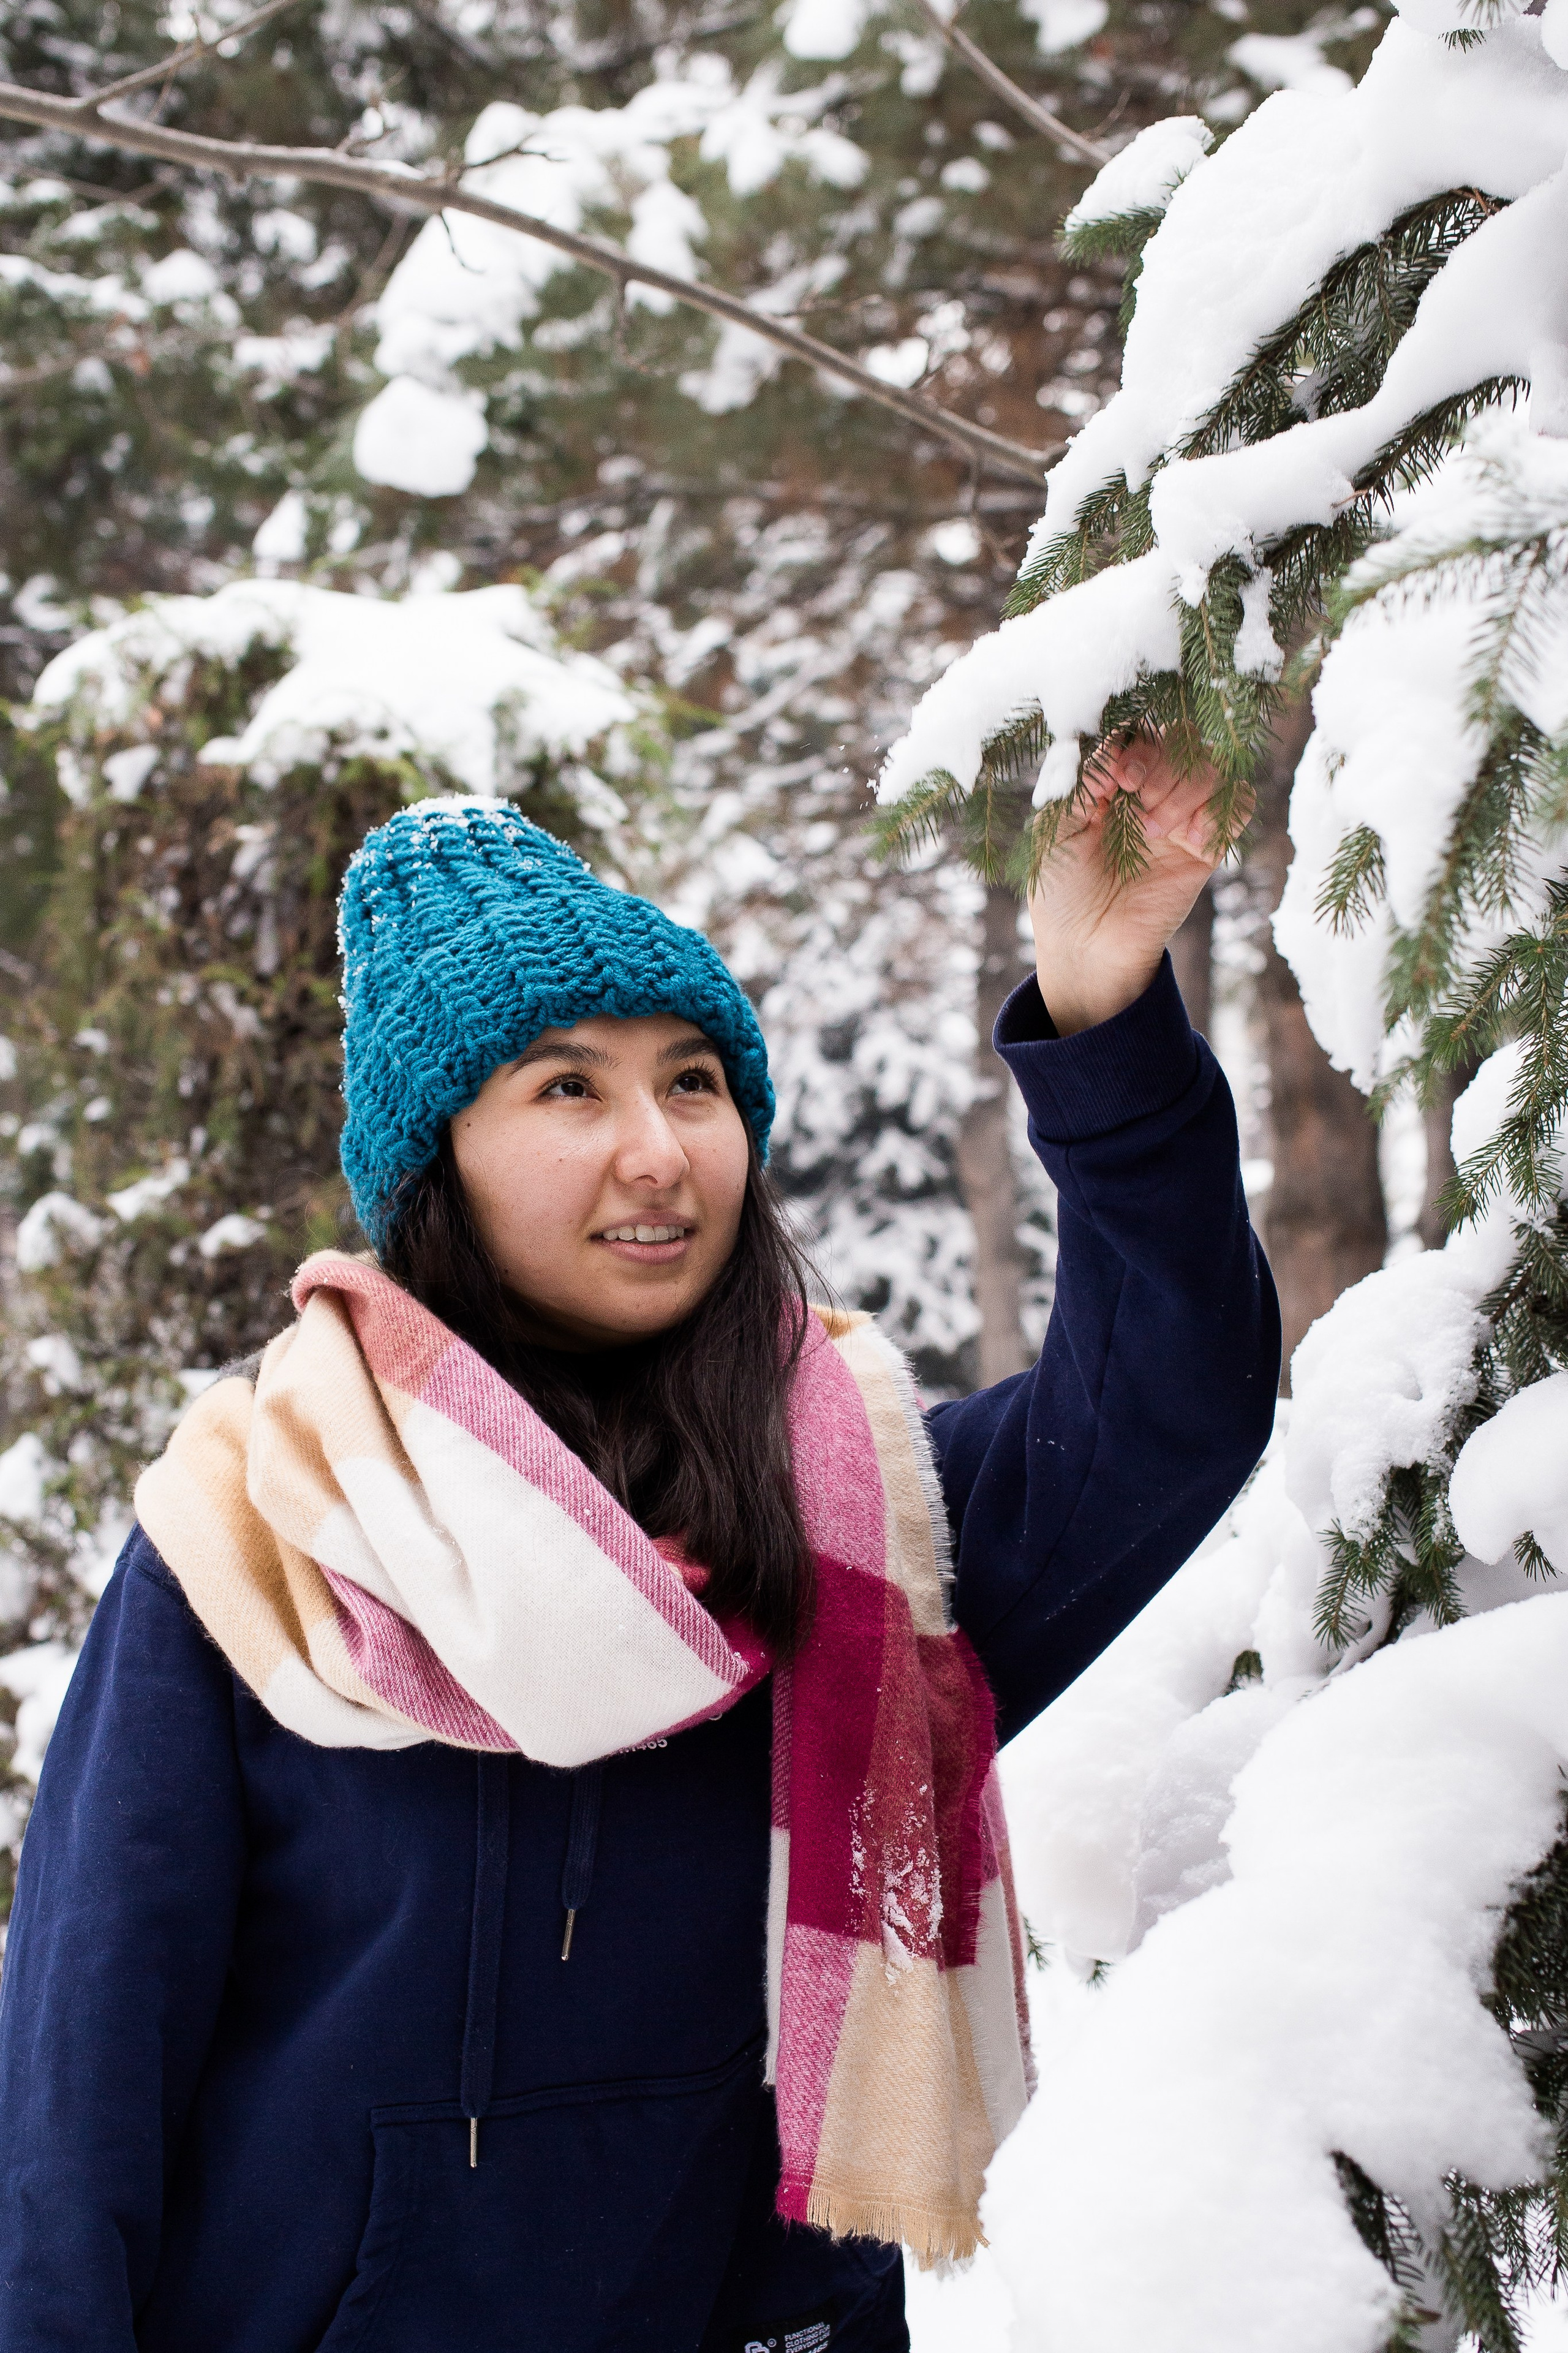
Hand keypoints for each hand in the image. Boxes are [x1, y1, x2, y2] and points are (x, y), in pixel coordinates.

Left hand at [1028, 736, 1234, 1036]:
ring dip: (1186, 787)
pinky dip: (1220, 811)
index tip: (1119, 775)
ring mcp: (1180, 815)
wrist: (1086, 947)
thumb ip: (1080, 782)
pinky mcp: (1206, 846)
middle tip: (1137, 794)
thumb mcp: (1056, 829)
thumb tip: (1114, 746)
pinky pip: (1238, 803)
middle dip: (1162, 759)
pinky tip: (1189, 841)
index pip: (1138, 729)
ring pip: (1212, 764)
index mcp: (1109, 778)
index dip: (1136, 741)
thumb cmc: (1061, 889)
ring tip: (1156, 828)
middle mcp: (1148, 789)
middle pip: (1181, 736)